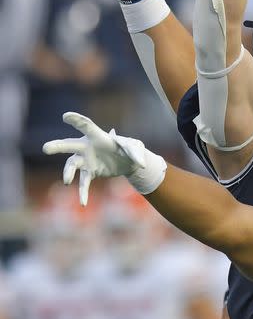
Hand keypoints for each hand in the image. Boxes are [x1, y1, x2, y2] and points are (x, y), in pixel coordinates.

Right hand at [43, 112, 164, 204]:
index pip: (86, 126)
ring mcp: (86, 160)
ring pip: (71, 165)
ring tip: (67, 181)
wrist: (128, 163)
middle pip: (69, 145)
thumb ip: (136, 153)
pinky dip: (83, 192)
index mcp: (98, 136)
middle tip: (46, 148)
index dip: (76, 121)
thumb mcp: (135, 147)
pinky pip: (83, 182)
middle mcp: (87, 147)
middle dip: (58, 146)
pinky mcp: (90, 172)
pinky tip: (84, 203)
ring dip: (68, 173)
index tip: (66, 116)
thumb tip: (141, 164)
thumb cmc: (129, 149)